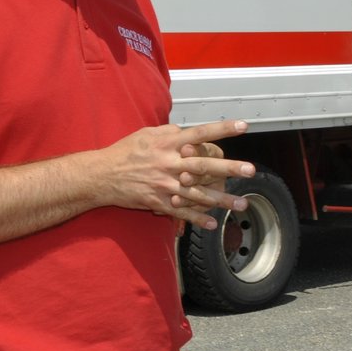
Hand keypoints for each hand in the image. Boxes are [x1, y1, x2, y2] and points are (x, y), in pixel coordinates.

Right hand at [103, 120, 253, 229]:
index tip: (243, 127)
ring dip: (221, 200)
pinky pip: (181, 212)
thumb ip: (170, 132)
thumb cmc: (124, 152)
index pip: (199, 134)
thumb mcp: (146, 134)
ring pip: (197, 194)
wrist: (101, 176)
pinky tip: (213, 223)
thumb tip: (188, 132)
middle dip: (228, 168)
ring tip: (241, 204)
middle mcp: (169, 163)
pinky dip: (197, 219)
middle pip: (203, 166)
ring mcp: (164, 185)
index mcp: (167, 143)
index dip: (222, 129)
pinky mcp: (158, 202)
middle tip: (250, 170)